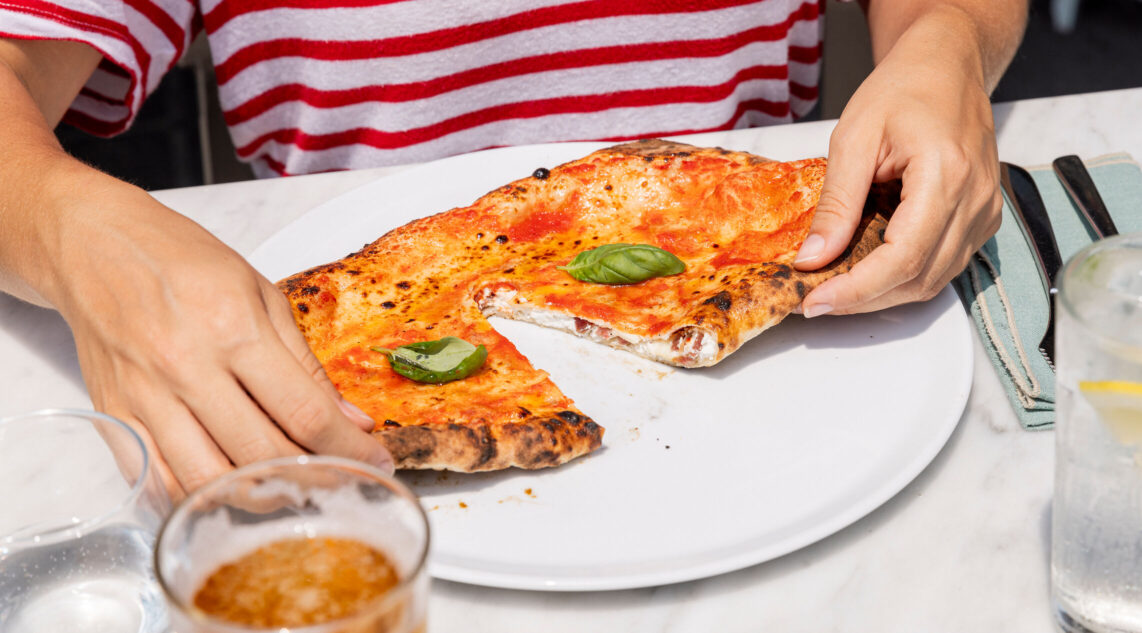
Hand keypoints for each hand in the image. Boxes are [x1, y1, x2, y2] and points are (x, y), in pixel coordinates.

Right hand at [44, 177, 392, 498]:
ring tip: (293, 492)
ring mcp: (146, 397)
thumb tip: (348, 419)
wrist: (94, 245)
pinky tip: (230, 495)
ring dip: (260, 497)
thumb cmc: (181, 260)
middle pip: (261, 451)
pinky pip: (159, 481)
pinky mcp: (115, 416)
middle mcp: (187, 367)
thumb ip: (305, 363)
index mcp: (233, 329)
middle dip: (314, 478)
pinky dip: (199, 499)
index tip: (374, 463)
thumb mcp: (260, 293)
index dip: (346, 449)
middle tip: (343, 484)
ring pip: (209, 479)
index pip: (303, 410)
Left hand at [793, 11, 1002, 316]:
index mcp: (946, 174)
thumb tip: (814, 257)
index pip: (901, 259)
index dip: (855, 290)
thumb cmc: (905, 88)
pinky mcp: (981, 218)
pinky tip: (866, 269)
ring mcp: (984, 212)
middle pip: (917, 280)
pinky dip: (901, 277)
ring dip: (880, 294)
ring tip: (834, 288)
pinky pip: (942, 266)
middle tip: (814, 300)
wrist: (947, 67)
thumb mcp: (854, 137)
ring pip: (932, 281)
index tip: (814, 302)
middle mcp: (975, 200)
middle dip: (861, 299)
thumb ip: (837, 203)